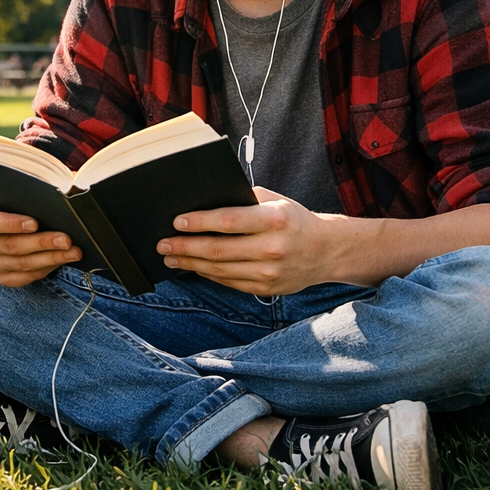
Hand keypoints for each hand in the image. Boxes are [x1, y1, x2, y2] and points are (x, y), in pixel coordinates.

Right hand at [0, 203, 80, 286]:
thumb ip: (29, 196)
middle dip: (42, 242)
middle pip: (11, 246)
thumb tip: (60, 194)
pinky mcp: (4, 278)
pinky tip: (64, 259)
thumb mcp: (19, 197)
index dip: (11, 223)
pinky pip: (27, 277)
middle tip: (66, 239)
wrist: (13, 225)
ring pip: (23, 264)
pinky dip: (48, 268)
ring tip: (74, 251)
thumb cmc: (20, 205)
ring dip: (52, 258)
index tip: (34, 223)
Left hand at [156, 187, 344, 295]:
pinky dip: (208, 274)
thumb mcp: (275, 201)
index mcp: (275, 219)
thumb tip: (205, 202)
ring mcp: (269, 272)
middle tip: (163, 244)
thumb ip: (244, 200)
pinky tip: (194, 267)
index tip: (177, 222)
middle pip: (219, 250)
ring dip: (191, 264)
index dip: (200, 222)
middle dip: (185, 247)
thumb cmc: (294, 220)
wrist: (326, 251)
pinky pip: (229, 282)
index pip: (229, 221)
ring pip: (220, 270)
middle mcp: (273, 247)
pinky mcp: (266, 288)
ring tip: (171, 256)